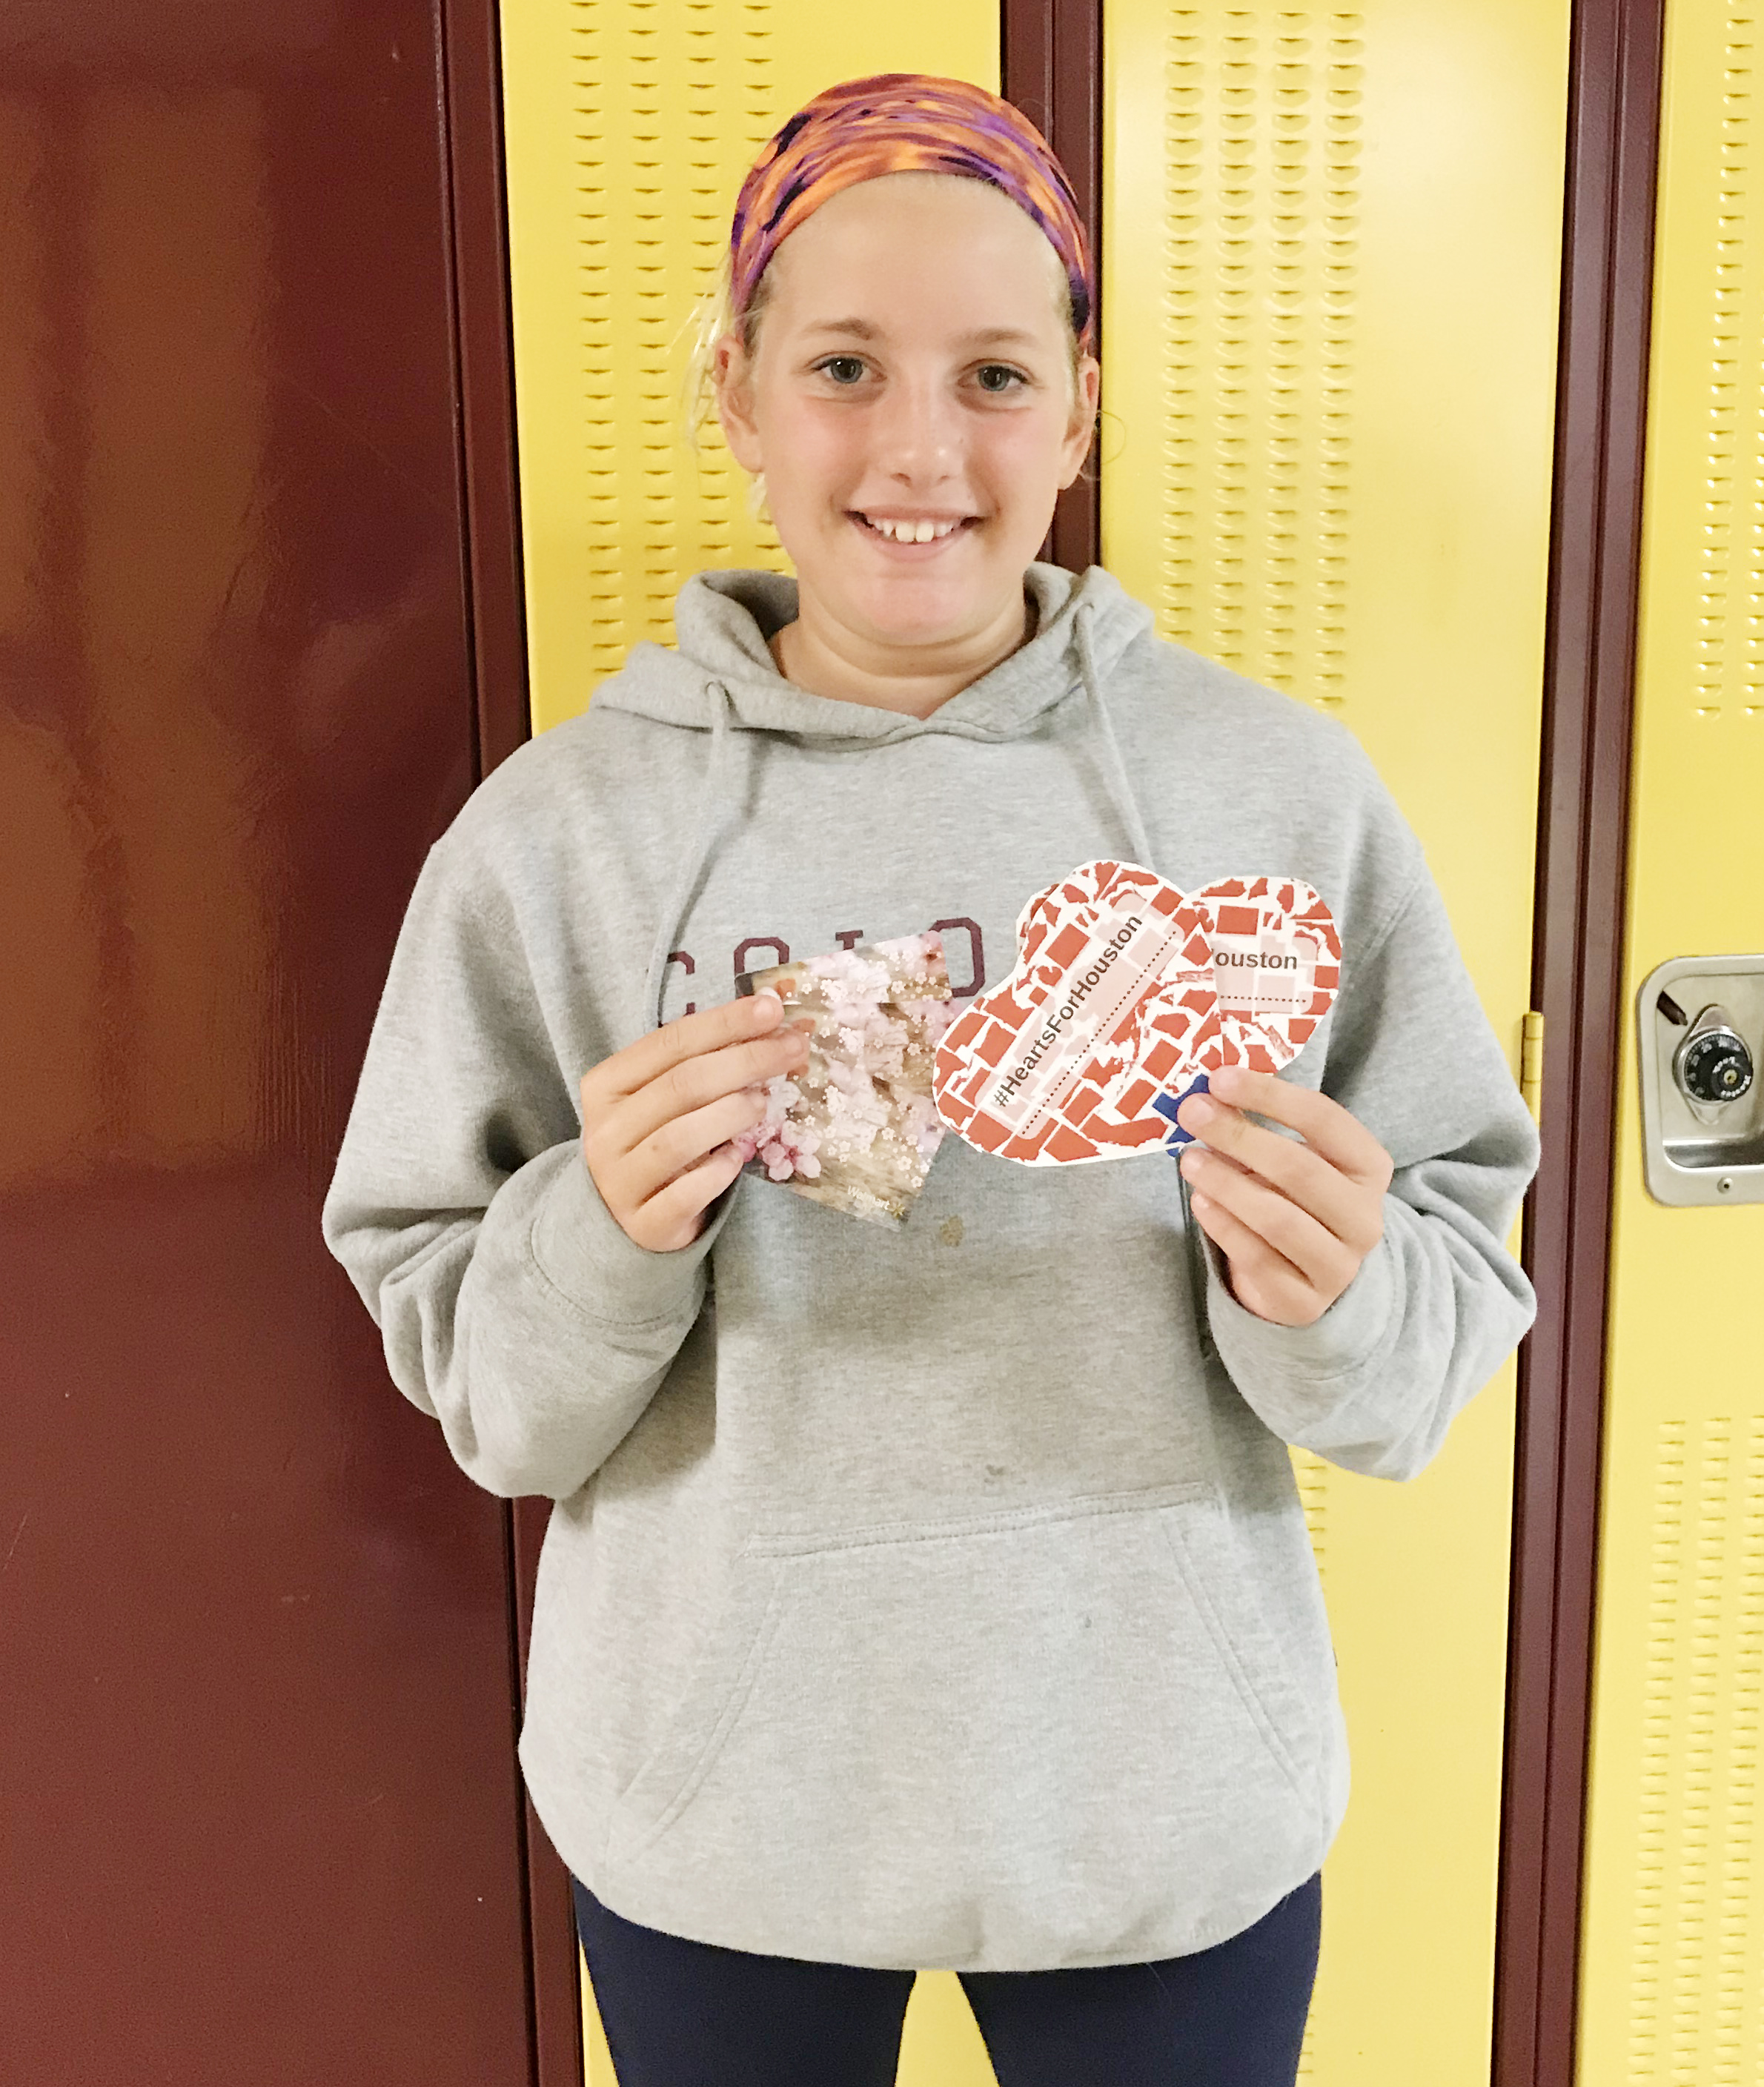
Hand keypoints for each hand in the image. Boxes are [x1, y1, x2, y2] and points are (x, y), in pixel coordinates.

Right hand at [579, 992, 807, 1252]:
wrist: (621, 1217)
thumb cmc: (653, 1139)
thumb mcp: (662, 1097)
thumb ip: (701, 1062)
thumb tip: (770, 1023)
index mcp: (606, 1086)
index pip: (669, 1043)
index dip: (724, 1023)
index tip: (773, 1009)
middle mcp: (605, 1131)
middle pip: (681, 1086)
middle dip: (745, 1061)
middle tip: (793, 1049)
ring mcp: (620, 1181)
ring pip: (678, 1139)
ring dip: (730, 1114)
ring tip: (764, 1102)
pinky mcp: (644, 1224)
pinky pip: (684, 1195)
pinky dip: (716, 1173)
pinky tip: (738, 1159)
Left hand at [1175, 1065, 1393, 1326]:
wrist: (1308, 1279)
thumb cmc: (1295, 1201)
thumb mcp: (1289, 1159)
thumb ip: (1255, 1124)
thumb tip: (1207, 1090)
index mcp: (1368, 1168)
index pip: (1325, 1120)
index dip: (1271, 1096)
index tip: (1221, 1078)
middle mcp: (1364, 1218)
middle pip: (1298, 1168)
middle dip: (1239, 1136)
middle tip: (1192, 1113)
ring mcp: (1338, 1265)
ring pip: (1277, 1218)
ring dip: (1225, 1182)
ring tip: (1189, 1159)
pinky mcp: (1304, 1302)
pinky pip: (1256, 1257)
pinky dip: (1223, 1225)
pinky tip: (1200, 1200)